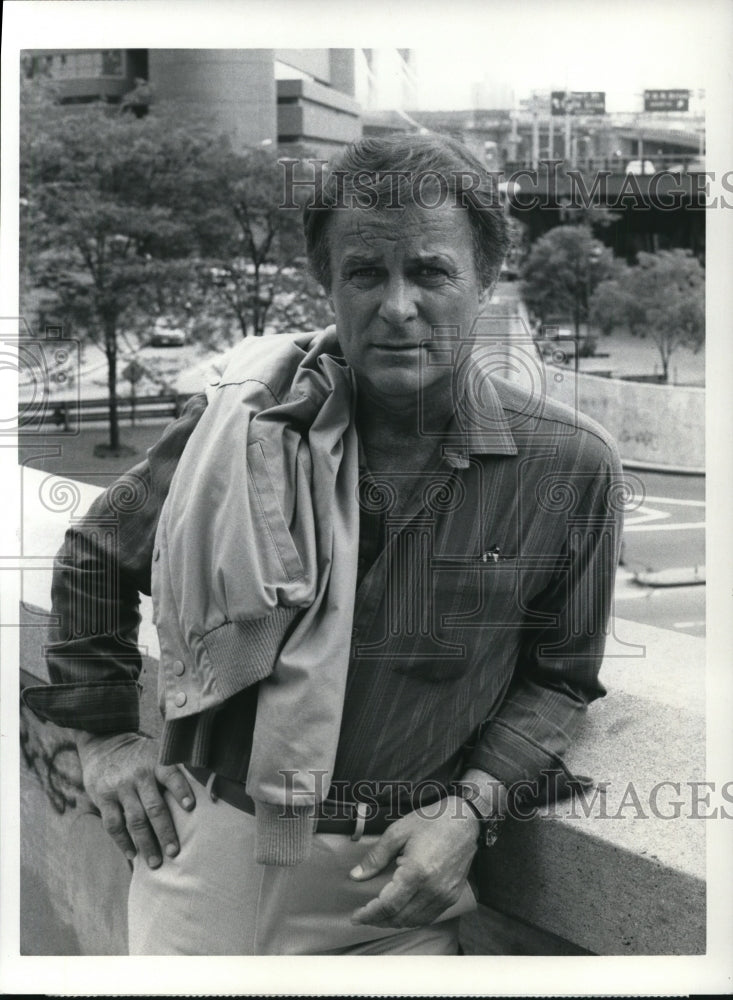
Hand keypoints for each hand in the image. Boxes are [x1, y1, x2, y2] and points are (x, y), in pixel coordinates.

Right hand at [76, 731, 194, 868]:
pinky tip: (132, 854)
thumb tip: (210, 785)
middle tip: (174, 852)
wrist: (105, 743)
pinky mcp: (103, 798)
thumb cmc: (142, 754)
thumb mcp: (159, 750)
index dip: (181, 790)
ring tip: (155, 862)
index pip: (171, 775)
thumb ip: (178, 765)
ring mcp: (120, 788)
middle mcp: (138, 775)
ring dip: (145, 843)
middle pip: (154, 807)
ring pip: (134, 820)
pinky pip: (113, 824)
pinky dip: (122, 841)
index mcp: (156, 762)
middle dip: (165, 831)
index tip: (191, 807)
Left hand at [348, 796, 478, 928]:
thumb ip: (376, 856)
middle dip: (378, 920)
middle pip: (400, 917)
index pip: (388, 905)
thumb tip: (356, 876)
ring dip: (394, 922)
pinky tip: (402, 911)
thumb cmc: (431, 821)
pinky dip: (412, 919)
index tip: (356, 917)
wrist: (464, 820)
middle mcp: (432, 889)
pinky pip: (428, 917)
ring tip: (380, 915)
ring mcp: (444, 895)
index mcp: (416, 872)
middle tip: (364, 915)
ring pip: (414, 921)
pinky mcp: (452, 896)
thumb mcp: (398, 831)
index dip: (369, 914)